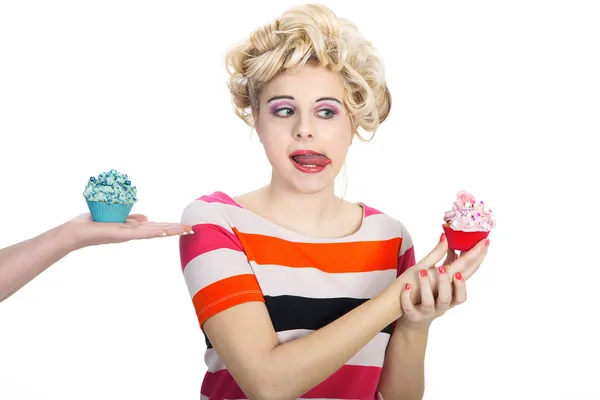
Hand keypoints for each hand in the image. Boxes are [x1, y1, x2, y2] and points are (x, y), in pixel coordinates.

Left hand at [62, 213, 193, 249]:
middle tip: (192, 229)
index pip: (155, 227)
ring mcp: (129, 235)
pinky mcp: (122, 235)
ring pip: (155, 232)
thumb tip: (146, 217)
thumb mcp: (116, 216)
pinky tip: (166, 230)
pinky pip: (142, 233)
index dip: (170, 226)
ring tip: (186, 230)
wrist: (76, 232)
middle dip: (175, 230)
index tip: (184, 226)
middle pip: (159, 230)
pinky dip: (155, 231)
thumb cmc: (92, 223)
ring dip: (170, 231)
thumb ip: (131, 218)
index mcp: (132, 229)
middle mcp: (133, 233)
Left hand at [398, 264, 466, 331]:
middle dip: (446, 283)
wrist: (412, 322)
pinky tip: (407, 286)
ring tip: (422, 272)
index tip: (467, 266)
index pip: (462, 290)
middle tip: (442, 268)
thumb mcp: (438, 281)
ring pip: (429, 303)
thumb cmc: (428, 297)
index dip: (466, 278)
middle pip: (448, 297)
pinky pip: (410, 309)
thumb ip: (446, 265)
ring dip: (426, 287)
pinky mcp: (412, 316)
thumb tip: (451, 243)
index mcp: (449, 297)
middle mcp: (440, 306)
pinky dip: (407, 297)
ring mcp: (426, 312)